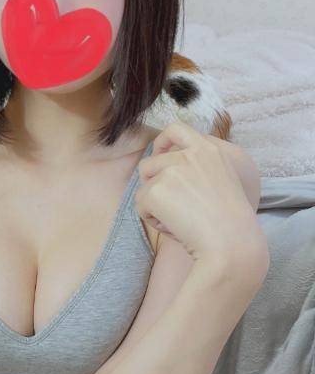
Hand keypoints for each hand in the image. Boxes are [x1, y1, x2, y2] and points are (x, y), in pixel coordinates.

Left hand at [134, 122, 266, 262]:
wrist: (231, 244)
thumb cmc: (231, 224)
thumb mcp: (224, 182)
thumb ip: (200, 169)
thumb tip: (169, 171)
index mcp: (210, 150)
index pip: (177, 129)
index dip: (162, 141)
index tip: (159, 154)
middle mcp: (190, 155)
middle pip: (150, 163)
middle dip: (153, 185)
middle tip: (172, 208)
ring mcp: (172, 170)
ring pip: (144, 186)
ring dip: (153, 204)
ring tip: (177, 220)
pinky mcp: (157, 190)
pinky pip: (140, 205)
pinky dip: (152, 220)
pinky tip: (173, 228)